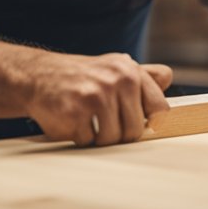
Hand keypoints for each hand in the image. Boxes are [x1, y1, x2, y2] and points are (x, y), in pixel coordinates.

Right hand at [24, 52, 172, 145]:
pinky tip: (72, 120)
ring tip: (88, 121)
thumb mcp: (115, 67)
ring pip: (112, 139)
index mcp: (131, 71)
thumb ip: (143, 75)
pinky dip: (79, 137)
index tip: (142, 127)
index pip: (160, 109)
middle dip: (120, 134)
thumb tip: (168, 79)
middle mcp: (117, 80)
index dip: (151, 124)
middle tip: (104, 124)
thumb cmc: (83, 76)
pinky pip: (88, 141)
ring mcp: (96, 96)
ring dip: (98, 138)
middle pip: (134, 131)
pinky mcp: (75, 113)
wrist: (39, 75)